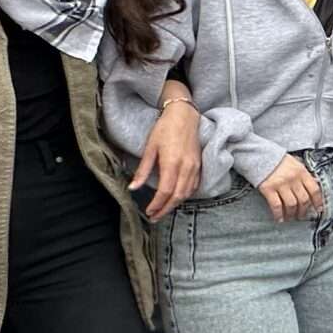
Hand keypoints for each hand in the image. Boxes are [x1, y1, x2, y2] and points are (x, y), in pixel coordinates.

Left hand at [130, 96, 201, 220]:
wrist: (184, 115)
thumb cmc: (165, 128)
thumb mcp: (150, 147)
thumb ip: (143, 170)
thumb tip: (133, 187)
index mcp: (171, 162)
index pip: (165, 191)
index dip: (156, 204)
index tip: (148, 211)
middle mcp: (186, 166)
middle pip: (177, 196)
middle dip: (165, 209)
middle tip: (154, 217)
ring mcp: (195, 166)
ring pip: (187, 193)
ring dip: (175, 204)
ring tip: (163, 210)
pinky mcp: (199, 165)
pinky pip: (194, 186)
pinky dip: (185, 195)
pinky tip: (177, 198)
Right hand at [257, 155, 325, 223]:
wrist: (259, 154)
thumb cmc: (278, 160)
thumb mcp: (296, 164)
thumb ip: (304, 175)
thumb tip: (312, 188)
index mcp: (302, 172)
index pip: (314, 190)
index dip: (318, 201)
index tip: (318, 209)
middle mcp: (293, 179)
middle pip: (304, 200)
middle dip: (304, 211)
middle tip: (302, 216)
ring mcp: (281, 184)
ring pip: (292, 204)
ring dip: (292, 214)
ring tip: (291, 218)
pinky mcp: (268, 189)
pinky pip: (277, 205)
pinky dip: (279, 214)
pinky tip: (279, 218)